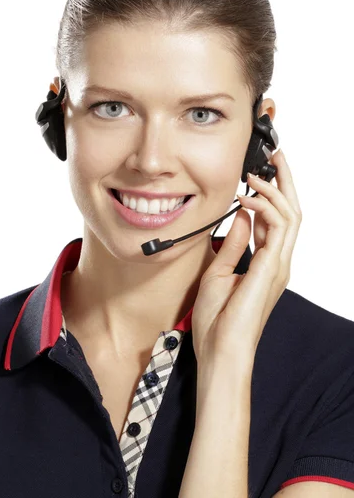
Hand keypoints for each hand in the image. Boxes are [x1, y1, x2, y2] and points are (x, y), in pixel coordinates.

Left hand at [191, 149, 301, 366]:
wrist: (220, 350)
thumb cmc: (217, 320)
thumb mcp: (219, 271)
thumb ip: (234, 243)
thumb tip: (241, 217)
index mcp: (265, 263)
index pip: (276, 220)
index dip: (271, 194)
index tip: (260, 173)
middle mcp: (277, 261)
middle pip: (291, 212)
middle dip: (284, 182)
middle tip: (276, 157)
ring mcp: (278, 265)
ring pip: (290, 215)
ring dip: (274, 190)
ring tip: (256, 175)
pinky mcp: (271, 268)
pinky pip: (278, 228)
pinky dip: (267, 207)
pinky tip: (248, 198)